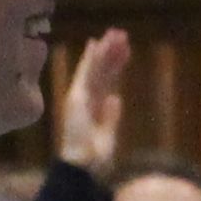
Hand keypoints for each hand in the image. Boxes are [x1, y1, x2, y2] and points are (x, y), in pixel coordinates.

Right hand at [53, 28, 129, 175]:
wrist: (82, 167)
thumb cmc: (95, 157)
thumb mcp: (108, 134)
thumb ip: (111, 116)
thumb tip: (116, 98)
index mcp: (93, 107)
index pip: (105, 81)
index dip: (114, 65)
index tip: (124, 51)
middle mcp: (85, 99)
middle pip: (100, 71)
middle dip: (110, 52)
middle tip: (121, 34)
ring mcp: (79, 97)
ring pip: (94, 68)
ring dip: (105, 50)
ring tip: (116, 33)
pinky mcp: (77, 97)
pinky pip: (86, 74)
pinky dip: (91, 58)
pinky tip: (96, 43)